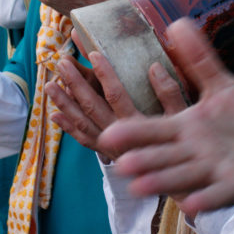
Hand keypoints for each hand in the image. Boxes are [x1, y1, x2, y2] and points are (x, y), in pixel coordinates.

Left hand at [46, 31, 186, 161]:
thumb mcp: (184, 118)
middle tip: (61, 63)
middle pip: (92, 106)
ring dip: (64, 103)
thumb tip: (154, 67)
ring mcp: (110, 146)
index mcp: (138, 124)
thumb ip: (170, 93)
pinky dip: (68, 128)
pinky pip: (83, 139)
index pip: (116, 95)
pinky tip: (55, 116)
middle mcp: (120, 136)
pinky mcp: (107, 152)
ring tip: (49, 84)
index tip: (93, 54)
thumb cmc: (183, 146)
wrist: (177, 179)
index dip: (104, 74)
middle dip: (75, 83)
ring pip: (82, 122)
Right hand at [97, 20, 233, 216]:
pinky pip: (217, 195)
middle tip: (110, 149)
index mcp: (183, 130)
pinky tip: (190, 205)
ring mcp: (211, 173)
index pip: (148, 128)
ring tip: (137, 185)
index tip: (109, 134)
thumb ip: (199, 59)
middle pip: (159, 155)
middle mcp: (190, 153)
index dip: (126, 125)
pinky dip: (205, 200)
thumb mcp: (220, 87)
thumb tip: (176, 22)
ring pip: (181, 177)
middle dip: (138, 154)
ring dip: (160, 179)